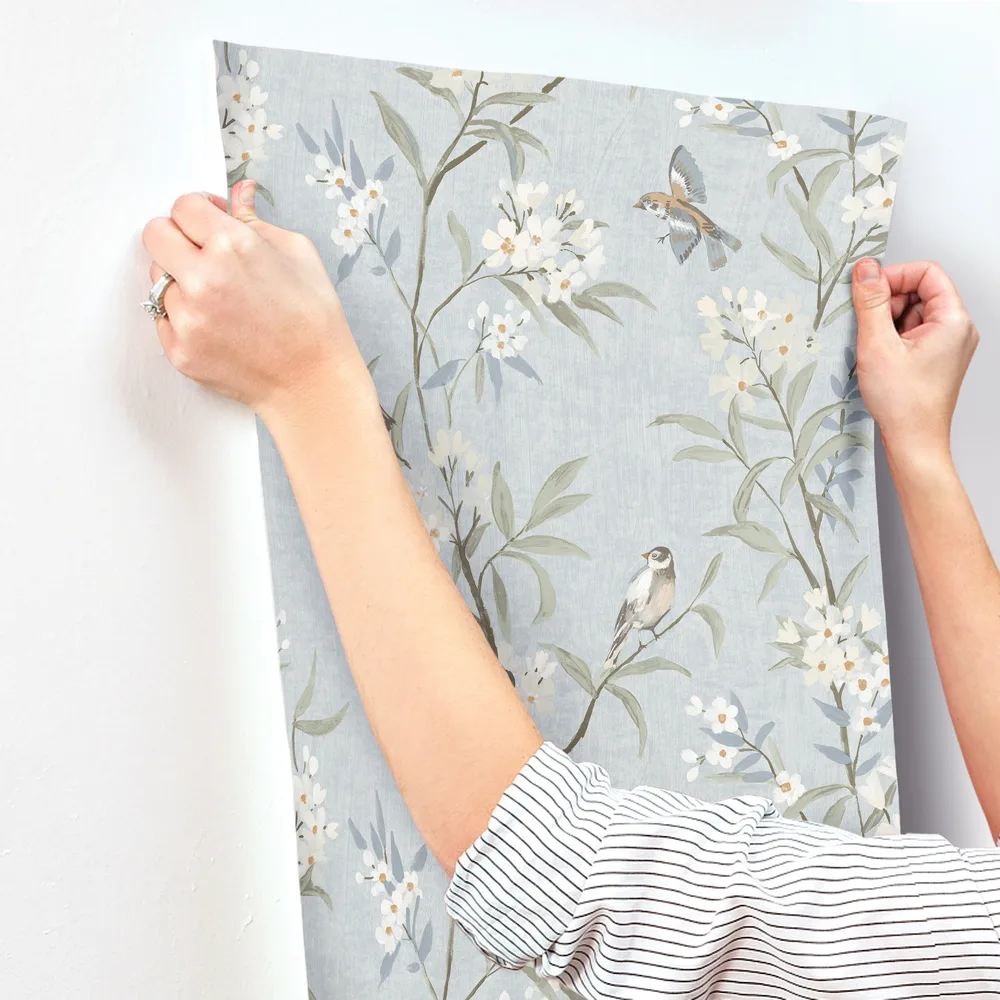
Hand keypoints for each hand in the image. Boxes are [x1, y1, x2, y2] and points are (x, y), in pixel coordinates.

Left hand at [141, 179, 373, 420]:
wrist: (313, 381)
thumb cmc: (313, 320)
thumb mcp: (298, 254)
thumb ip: (256, 221)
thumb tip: (239, 193)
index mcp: (233, 246)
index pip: (183, 206)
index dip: (198, 211)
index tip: (208, 222)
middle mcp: (203, 279)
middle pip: (155, 235)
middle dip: (177, 237)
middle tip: (201, 253)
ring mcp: (187, 317)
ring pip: (158, 279)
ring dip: (181, 281)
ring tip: (219, 298)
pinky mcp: (179, 349)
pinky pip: (163, 318)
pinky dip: (184, 317)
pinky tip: (218, 325)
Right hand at [851, 257, 978, 463]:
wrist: (914, 442)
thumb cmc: (904, 403)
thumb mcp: (878, 344)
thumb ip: (871, 302)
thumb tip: (866, 269)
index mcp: (953, 320)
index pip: (927, 273)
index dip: (895, 276)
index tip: (868, 289)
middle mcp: (956, 330)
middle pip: (920, 292)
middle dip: (888, 302)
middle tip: (868, 324)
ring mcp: (947, 345)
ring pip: (913, 313)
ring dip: (887, 322)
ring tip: (875, 348)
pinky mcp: (935, 359)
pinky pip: (912, 334)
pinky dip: (892, 338)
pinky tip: (880, 357)